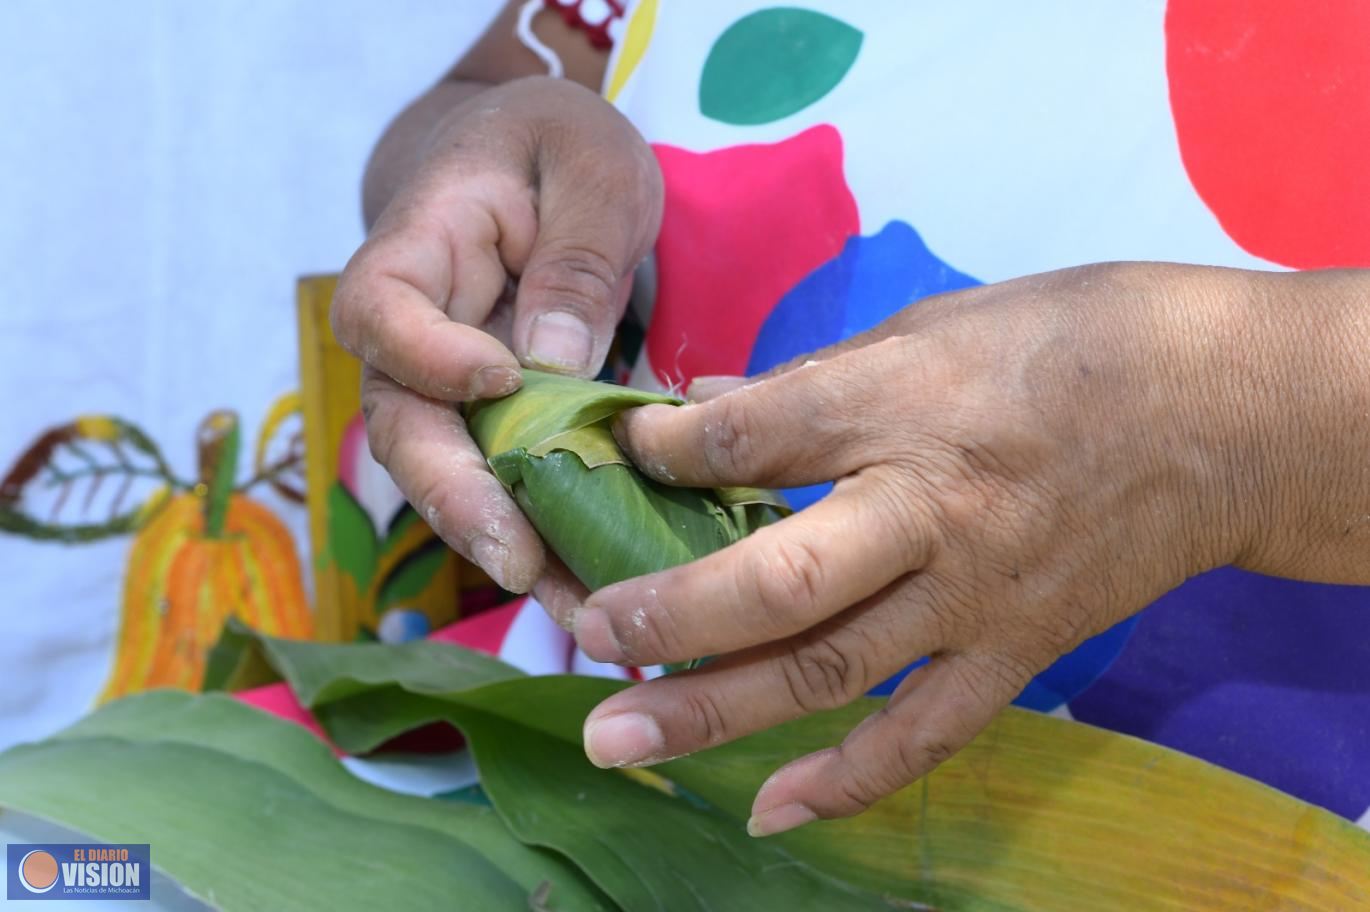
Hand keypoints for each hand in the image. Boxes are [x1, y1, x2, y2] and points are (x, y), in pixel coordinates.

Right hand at [332, 76, 662, 592]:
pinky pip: (502, 483)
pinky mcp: (492, 419)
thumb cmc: (559, 147)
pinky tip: (590, 586)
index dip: (426, 354)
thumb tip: (552, 368)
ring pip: (448, 475)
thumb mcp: (592, 166)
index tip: (499, 377)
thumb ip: (574, 256)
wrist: (536, 161)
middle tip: (517, 558)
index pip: (383, 307)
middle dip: (457, 497)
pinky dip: (543, 536)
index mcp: (422, 244)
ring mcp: (447, 383)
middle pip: (402, 424)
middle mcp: (415, 330)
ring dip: (504, 542)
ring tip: (572, 602)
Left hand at [572, 263, 1292, 835]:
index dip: (668, 448)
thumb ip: (820, 378)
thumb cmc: (1080, 338)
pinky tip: (767, 811)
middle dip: (668, 611)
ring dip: (715, 710)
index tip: (616, 454)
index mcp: (909, 401)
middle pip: (778, 576)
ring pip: (829, 669)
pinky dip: (846, 781)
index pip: (756, 434)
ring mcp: (975, 596)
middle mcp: (933, 508)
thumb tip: (711, 408)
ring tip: (616, 736)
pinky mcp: (1018, 654)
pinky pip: (924, 735)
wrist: (1228, 410)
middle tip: (582, 633)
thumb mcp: (941, 320)